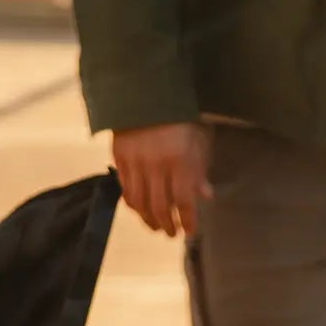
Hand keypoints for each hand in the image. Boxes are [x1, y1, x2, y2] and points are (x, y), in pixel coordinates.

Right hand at [112, 122, 211, 237]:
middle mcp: (155, 164)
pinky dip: (133, 204)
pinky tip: (140, 209)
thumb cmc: (178, 117)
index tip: (190, 231)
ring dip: (148, 220)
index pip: (184, 201)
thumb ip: (199, 169)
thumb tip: (206, 196)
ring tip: (155, 227)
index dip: (187, 221)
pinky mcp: (119, 157)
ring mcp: (135, 162)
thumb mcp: (197, 139)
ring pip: (140, 203)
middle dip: (167, 225)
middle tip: (172, 234)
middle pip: (160, 207)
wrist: (146, 91)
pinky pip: (125, 189)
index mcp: (179, 160)